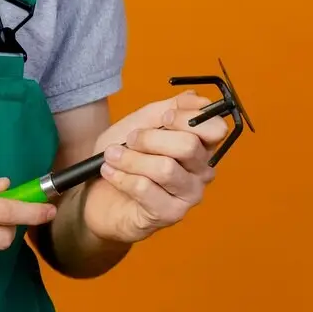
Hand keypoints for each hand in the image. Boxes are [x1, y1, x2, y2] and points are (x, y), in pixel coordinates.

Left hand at [82, 91, 228, 244]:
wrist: (97, 191)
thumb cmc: (124, 156)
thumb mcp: (140, 123)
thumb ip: (168, 108)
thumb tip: (195, 97)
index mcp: (200, 145)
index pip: (215, 129)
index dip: (188, 118)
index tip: (163, 118)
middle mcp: (201, 171)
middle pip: (188, 146)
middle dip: (150, 138)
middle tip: (130, 140)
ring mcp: (188, 195)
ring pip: (165, 169)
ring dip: (131, 159)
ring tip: (112, 157)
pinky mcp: (170, 214)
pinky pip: (146, 189)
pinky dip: (121, 177)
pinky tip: (110, 173)